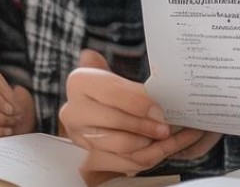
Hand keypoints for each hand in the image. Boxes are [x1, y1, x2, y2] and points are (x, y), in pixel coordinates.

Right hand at [61, 50, 219, 181]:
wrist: (97, 111)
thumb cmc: (111, 92)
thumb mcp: (118, 78)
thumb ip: (130, 83)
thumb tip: (156, 86)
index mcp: (81, 82)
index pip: (112, 93)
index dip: (137, 103)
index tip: (157, 110)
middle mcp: (74, 111)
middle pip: (115, 120)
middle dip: (145, 125)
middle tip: (166, 127)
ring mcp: (80, 136)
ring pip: (119, 144)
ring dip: (146, 143)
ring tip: (164, 137)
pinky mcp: (89, 156)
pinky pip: (122, 161)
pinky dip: (144, 156)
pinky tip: (158, 149)